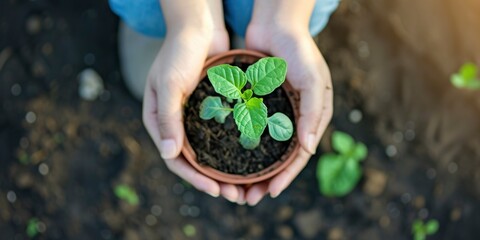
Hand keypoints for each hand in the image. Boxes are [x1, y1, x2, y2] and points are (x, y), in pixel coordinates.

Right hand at [142, 5, 246, 202]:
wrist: (199, 28)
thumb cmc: (179, 53)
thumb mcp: (170, 85)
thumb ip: (168, 118)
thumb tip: (169, 154)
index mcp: (160, 121)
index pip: (174, 159)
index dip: (193, 178)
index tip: (214, 189)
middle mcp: (177, 123)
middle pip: (195, 161)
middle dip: (214, 180)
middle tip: (236, 195)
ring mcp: (196, 117)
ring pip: (212, 151)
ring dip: (228, 169)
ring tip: (247, 184)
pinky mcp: (214, 109)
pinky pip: (224, 134)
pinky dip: (235, 148)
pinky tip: (252, 158)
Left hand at [243, 24, 332, 204]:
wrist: (275, 24)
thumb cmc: (298, 50)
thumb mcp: (312, 80)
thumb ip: (313, 113)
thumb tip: (306, 151)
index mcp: (311, 116)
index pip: (299, 155)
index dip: (286, 176)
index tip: (270, 192)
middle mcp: (293, 118)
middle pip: (279, 157)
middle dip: (265, 179)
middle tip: (248, 197)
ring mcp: (274, 112)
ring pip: (262, 148)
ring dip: (250, 168)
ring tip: (236, 186)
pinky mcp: (256, 104)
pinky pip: (248, 130)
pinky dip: (240, 145)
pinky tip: (227, 157)